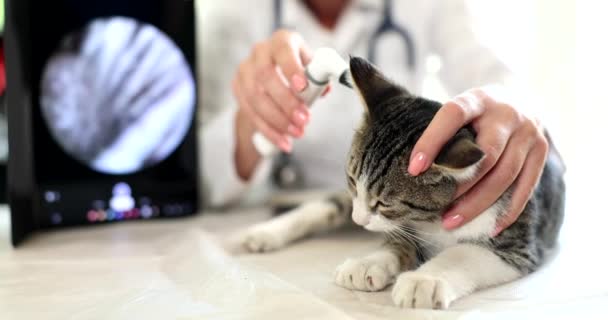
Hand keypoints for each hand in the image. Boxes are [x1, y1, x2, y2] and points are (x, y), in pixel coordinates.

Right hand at [232, 29, 314, 152]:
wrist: (275, 74)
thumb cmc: (298, 70)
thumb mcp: (311, 68)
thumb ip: (319, 78)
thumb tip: (324, 89)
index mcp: (281, 41)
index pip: (283, 51)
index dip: (291, 68)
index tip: (302, 87)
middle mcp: (260, 52)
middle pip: (266, 76)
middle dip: (286, 102)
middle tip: (304, 120)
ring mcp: (245, 70)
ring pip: (255, 97)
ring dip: (277, 120)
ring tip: (297, 133)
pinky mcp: (237, 88)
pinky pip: (250, 112)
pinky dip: (268, 130)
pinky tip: (284, 142)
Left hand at [408, 88, 548, 235]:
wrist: (522, 97)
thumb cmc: (478, 112)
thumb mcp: (462, 110)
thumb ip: (445, 133)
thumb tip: (416, 171)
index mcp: (479, 99)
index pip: (453, 115)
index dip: (432, 142)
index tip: (414, 169)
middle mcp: (507, 113)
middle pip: (486, 155)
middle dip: (460, 186)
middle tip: (437, 208)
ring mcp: (529, 132)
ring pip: (505, 175)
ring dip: (478, 204)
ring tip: (452, 222)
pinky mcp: (542, 151)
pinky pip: (527, 186)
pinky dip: (508, 210)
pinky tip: (491, 227)